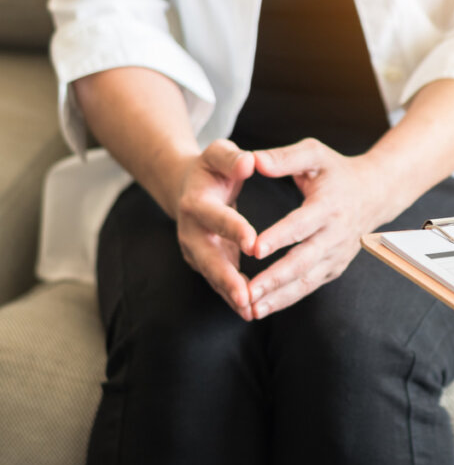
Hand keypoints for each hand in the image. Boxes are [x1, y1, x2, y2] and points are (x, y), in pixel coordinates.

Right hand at [174, 139, 257, 319]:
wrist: (189, 186)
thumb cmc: (213, 168)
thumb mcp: (219, 153)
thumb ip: (232, 157)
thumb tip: (248, 162)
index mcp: (197, 202)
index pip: (216, 217)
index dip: (233, 229)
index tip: (253, 242)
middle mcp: (191, 230)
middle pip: (207, 256)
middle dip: (226, 277)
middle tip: (246, 295)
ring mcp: (195, 250)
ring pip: (212, 275)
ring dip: (230, 294)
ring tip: (250, 310)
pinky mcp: (204, 262)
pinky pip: (218, 282)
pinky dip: (232, 297)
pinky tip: (251, 311)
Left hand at [247, 138, 387, 318]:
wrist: (375, 193)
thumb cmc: (337, 171)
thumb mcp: (314, 154)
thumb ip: (283, 157)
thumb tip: (253, 160)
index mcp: (329, 204)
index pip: (302, 224)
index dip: (279, 237)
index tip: (254, 249)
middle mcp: (335, 234)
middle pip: (304, 260)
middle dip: (275, 278)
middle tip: (248, 292)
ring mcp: (337, 254)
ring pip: (306, 280)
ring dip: (279, 297)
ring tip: (251, 309)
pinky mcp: (334, 267)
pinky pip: (309, 286)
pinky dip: (286, 299)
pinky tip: (263, 307)